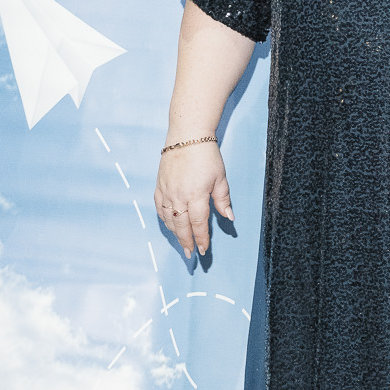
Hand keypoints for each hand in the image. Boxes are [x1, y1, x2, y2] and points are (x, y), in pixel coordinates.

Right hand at [154, 139, 232, 258]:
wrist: (187, 136)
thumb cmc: (206, 155)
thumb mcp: (220, 177)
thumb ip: (223, 200)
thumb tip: (229, 217)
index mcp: (196, 195)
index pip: (199, 224)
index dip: (201, 239)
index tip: (203, 250)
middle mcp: (179, 196)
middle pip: (182, 226)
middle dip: (186, 241)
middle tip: (190, 254)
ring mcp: (167, 191)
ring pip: (169, 219)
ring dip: (175, 233)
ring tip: (182, 242)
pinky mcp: (159, 186)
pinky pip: (160, 208)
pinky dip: (165, 219)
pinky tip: (170, 225)